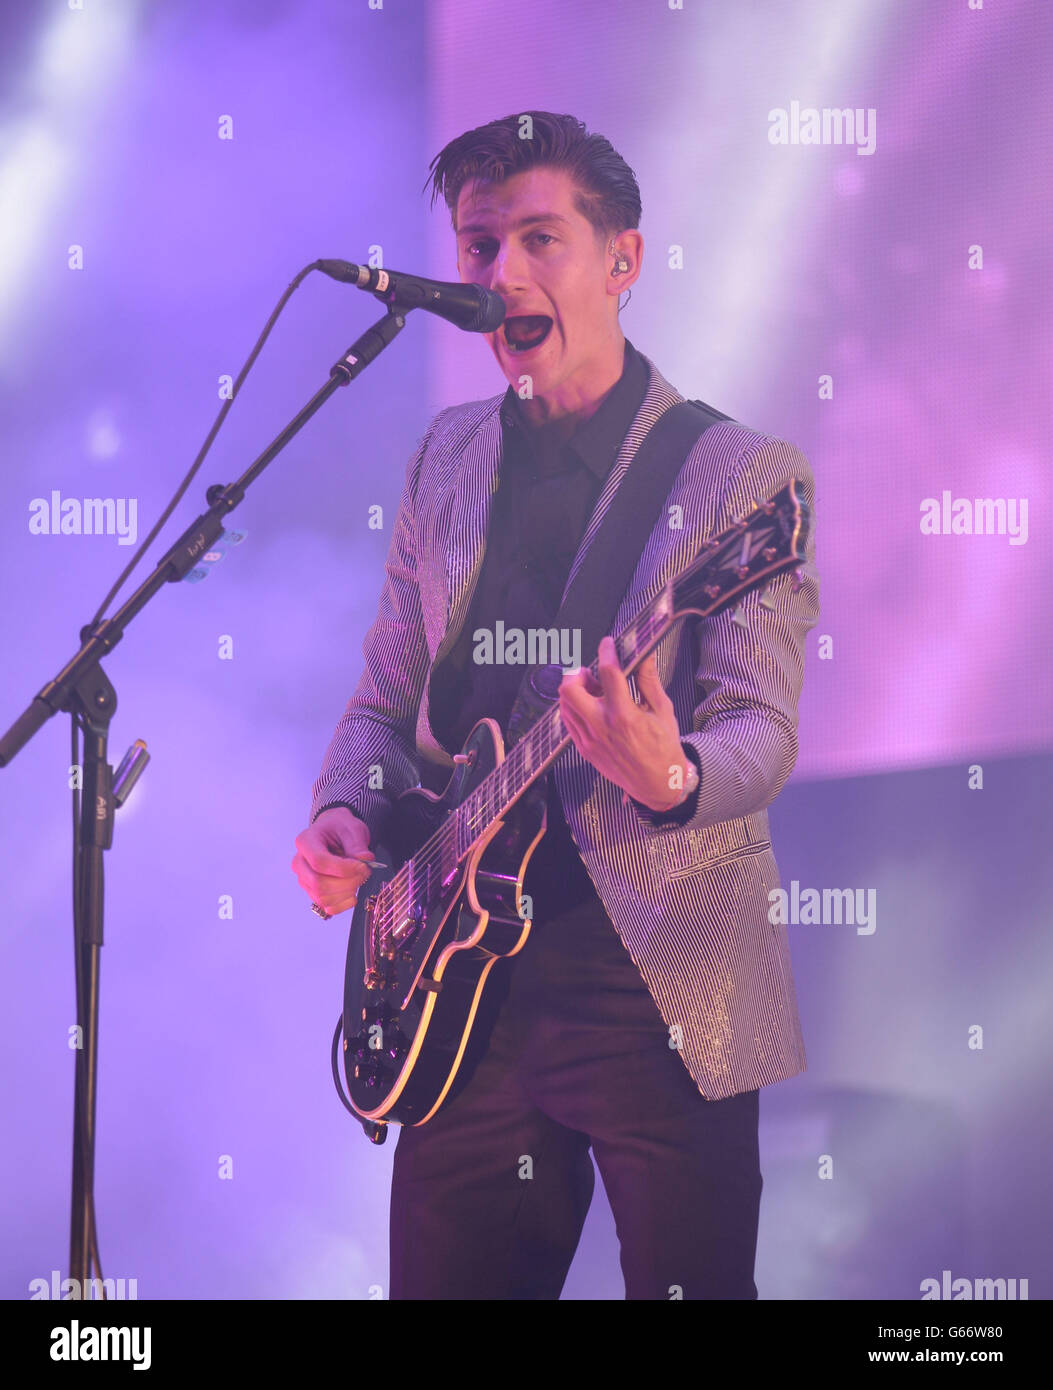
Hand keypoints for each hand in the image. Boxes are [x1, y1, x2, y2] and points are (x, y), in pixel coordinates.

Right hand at [291, 807, 374, 916]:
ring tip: (359, 878)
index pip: (319, 861)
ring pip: (322, 897)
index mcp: (305, 842)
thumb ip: (358, 844)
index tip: (363, 866)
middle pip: (318, 883)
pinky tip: (353, 893)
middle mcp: (300, 862)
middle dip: (348, 882)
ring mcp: (304, 879)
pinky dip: (343, 904)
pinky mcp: (312, 892)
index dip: (344, 868)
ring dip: (347, 893)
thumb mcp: (352, 828)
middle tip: (365, 872)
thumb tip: (365, 859)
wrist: (333, 833)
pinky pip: (326, 907)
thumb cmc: (339, 828)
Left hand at [557, 636, 687, 811]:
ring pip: (565, 705)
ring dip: (575, 691)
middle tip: (591, 673)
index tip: (608, 644)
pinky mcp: (584, 750)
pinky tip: (592, 708)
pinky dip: (575, 709)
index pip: (608, 673)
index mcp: (624, 715)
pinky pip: (569, 722)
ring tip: (594, 692)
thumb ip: (649, 680)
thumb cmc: (664, 748)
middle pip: (569, 689)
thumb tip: (645, 655)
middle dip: (577, 673)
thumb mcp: (662, 710)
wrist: (658, 784)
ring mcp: (589, 740)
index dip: (607, 652)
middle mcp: (602, 727)